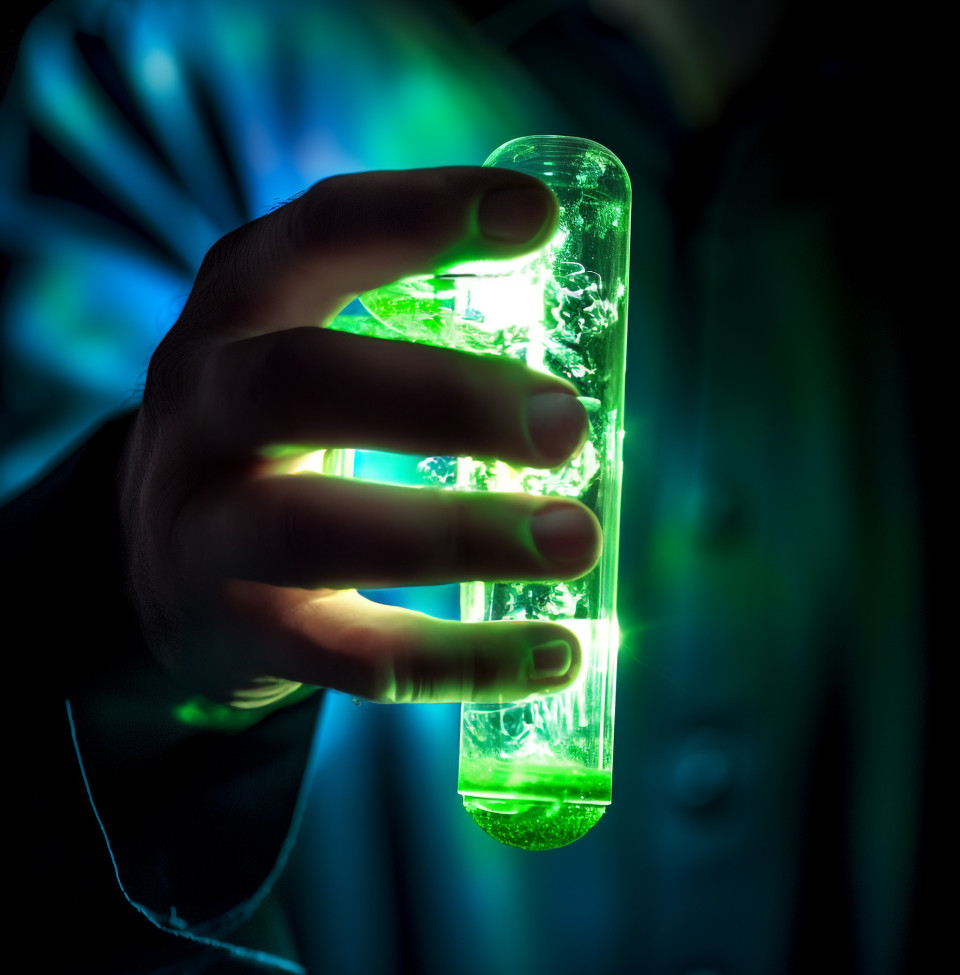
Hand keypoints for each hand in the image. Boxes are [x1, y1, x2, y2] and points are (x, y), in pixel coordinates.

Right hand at [120, 167, 600, 708]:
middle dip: (444, 399)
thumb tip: (572, 320)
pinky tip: (556, 654)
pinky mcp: (239, 630)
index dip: (420, 216)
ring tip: (576, 540)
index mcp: (238, 310)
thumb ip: (398, 326)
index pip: (318, 236)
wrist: (152, 561)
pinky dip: (462, 660)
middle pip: (304, 383)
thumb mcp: (298, 350)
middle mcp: (203, 406)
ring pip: (316, 531)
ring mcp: (206, 526)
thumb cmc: (269, 435)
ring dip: (459, 535)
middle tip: (565, 423)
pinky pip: (352, 656)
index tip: (536, 217)